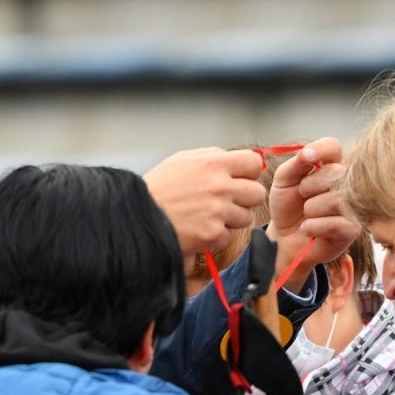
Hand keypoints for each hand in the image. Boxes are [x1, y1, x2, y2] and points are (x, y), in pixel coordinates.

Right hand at [144, 148, 267, 256]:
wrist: (138, 217)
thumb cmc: (159, 188)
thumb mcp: (182, 160)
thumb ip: (212, 157)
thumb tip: (238, 160)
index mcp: (213, 163)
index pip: (253, 163)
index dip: (248, 173)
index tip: (239, 180)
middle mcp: (220, 186)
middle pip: (257, 193)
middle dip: (244, 198)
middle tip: (225, 202)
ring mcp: (218, 211)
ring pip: (246, 217)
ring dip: (231, 220)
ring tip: (208, 216)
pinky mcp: (213, 234)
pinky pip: (228, 236)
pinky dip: (216, 237)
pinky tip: (199, 229)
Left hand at [267, 138, 361, 287]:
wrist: (285, 238)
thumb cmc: (287, 206)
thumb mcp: (284, 180)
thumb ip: (296, 163)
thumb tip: (308, 153)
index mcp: (331, 165)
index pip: (334, 147)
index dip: (321, 150)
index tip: (306, 158)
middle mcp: (346, 182)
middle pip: (336, 172)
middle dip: (310, 185)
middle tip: (302, 195)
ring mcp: (352, 205)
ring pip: (335, 200)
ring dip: (311, 209)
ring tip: (306, 214)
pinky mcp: (353, 229)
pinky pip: (335, 223)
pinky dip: (314, 226)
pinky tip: (308, 229)